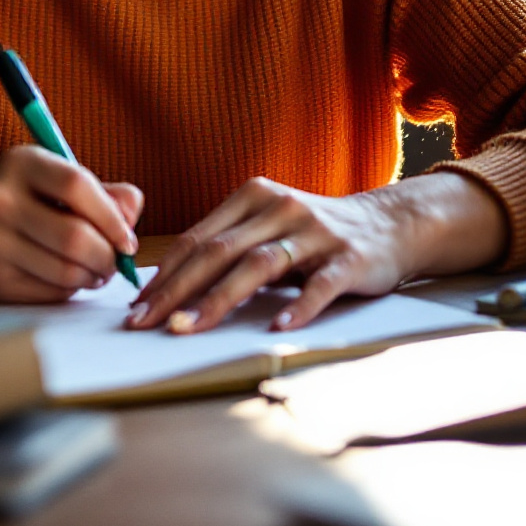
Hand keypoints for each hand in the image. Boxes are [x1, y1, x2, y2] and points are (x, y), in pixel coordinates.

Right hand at [0, 145, 142, 303]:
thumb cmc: (28, 198)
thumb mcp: (59, 179)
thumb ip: (104, 192)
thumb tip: (132, 211)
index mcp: (19, 163)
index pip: (77, 186)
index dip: (112, 217)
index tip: (128, 239)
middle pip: (74, 237)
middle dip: (108, 256)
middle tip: (115, 262)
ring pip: (65, 272)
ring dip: (92, 277)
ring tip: (95, 270)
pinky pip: (49, 293)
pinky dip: (69, 290)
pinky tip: (67, 278)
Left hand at [126, 171, 505, 333]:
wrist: (389, 224)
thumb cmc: (313, 234)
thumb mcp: (266, 228)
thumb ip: (226, 247)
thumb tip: (167, 287)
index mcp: (252, 196)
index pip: (198, 239)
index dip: (164, 274)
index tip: (135, 307)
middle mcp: (279, 207)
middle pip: (218, 252)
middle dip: (177, 291)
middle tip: (147, 324)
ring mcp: (315, 231)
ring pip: (258, 266)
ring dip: (219, 300)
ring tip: (190, 329)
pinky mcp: (349, 257)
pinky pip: (320, 284)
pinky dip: (298, 306)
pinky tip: (277, 328)